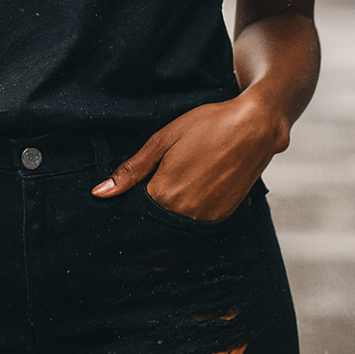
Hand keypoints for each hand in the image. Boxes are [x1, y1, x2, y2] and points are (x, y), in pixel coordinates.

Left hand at [91, 92, 289, 220]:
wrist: (255, 126)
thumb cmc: (208, 125)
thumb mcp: (163, 139)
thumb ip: (132, 170)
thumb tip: (100, 193)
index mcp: (165, 194)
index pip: (135, 214)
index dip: (129, 205)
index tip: (126, 197)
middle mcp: (186, 213)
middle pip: (155, 225)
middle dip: (147, 216)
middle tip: (152, 190)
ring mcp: (207, 217)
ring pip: (176, 228)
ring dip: (168, 217)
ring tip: (174, 189)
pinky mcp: (224, 215)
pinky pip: (197, 225)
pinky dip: (188, 216)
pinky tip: (190, 192)